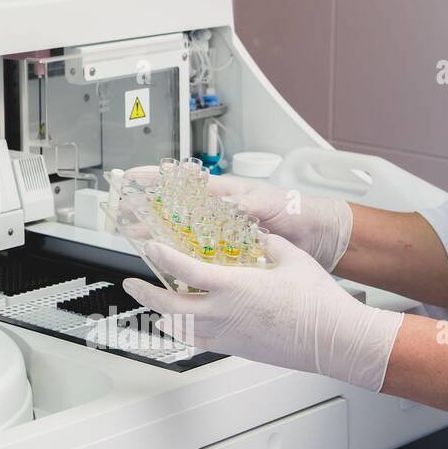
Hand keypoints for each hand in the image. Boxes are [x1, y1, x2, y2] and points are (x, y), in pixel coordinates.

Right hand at [122, 167, 352, 271]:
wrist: (324, 239)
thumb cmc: (298, 211)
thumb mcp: (269, 203)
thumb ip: (245, 204)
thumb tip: (226, 205)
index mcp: (225, 195)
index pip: (183, 183)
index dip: (156, 178)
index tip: (131, 178)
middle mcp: (219, 216)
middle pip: (174, 213)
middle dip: (147, 212)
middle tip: (124, 214)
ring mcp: (223, 239)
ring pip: (183, 239)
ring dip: (160, 241)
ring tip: (138, 242)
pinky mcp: (231, 260)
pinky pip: (201, 263)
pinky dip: (185, 266)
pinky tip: (170, 271)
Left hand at [122, 236, 402, 391]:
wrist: (335, 340)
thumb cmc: (318, 303)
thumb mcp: (291, 258)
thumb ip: (267, 243)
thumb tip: (257, 236)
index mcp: (233, 286)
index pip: (184, 269)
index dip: (162, 257)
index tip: (150, 248)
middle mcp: (223, 313)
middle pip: (169, 304)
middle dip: (144, 293)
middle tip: (130, 283)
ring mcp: (228, 334)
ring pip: (180, 327)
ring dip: (161, 314)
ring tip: (150, 303)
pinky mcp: (236, 349)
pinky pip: (198, 342)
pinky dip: (181, 333)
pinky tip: (178, 327)